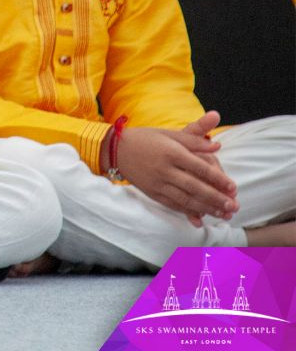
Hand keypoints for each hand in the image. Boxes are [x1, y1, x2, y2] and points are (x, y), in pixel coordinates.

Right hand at [116, 124, 237, 224]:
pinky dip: (188, 212)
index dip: (218, 179)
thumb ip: (194, 140)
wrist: (116, 149)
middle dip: (215, 198)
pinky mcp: (152, 193)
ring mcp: (157, 183)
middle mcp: (164, 169)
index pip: (200, 168)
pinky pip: (173, 205)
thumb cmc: (146, 138)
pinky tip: (201, 217)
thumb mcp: (169, 133)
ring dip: (206, 208)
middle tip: (234, 206)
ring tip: (223, 214)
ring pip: (185, 199)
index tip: (233, 187)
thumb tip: (217, 145)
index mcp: (171, 152)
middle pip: (194, 187)